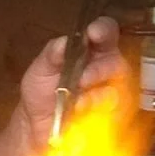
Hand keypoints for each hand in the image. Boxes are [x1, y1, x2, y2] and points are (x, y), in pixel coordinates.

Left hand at [18, 16, 126, 149]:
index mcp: (90, 49)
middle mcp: (106, 67)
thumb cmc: (41, 92)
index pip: (106, 32)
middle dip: (98, 69)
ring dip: (96, 94)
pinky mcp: (114, 114)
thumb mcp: (40, 70)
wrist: (37, 126)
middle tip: (80, 79)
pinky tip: (81, 112)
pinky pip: (115, 110)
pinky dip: (97, 111)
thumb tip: (64, 42)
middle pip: (116, 61)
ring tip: (76, 101)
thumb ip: (52, 54)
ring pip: (117, 87)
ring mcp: (112, 91)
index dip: (104, 29)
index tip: (94, 33)